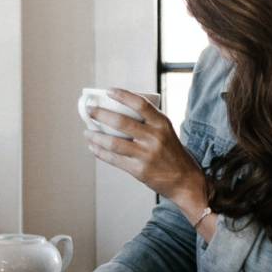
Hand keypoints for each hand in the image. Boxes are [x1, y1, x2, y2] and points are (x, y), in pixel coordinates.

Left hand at [85, 88, 206, 211]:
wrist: (185, 180)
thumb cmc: (172, 153)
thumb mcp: (166, 132)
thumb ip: (148, 122)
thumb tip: (118, 111)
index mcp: (162, 124)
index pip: (141, 104)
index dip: (123, 95)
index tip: (108, 90)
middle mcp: (155, 137)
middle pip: (122, 122)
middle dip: (101, 114)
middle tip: (89, 110)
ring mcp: (146, 155)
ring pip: (114, 142)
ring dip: (96, 136)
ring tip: (87, 132)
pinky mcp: (139, 170)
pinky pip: (114, 159)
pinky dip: (100, 152)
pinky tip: (93, 147)